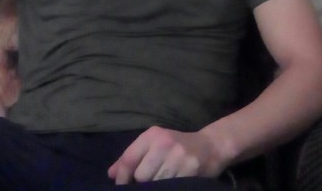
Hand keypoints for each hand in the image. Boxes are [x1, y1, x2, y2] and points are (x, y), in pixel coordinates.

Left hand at [107, 126, 227, 183]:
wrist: (210, 146)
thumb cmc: (176, 146)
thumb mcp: (154, 145)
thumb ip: (132, 157)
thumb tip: (112, 174)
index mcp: (152, 135)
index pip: (129, 158)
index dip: (122, 177)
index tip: (121, 187)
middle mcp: (164, 143)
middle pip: (141, 175)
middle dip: (141, 184)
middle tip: (146, 186)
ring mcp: (178, 156)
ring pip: (155, 184)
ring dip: (155, 188)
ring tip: (159, 184)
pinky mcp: (190, 170)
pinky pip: (171, 187)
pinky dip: (169, 188)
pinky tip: (171, 186)